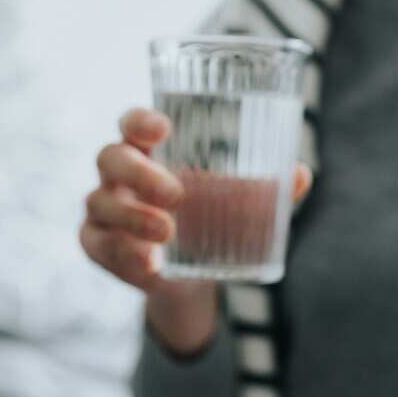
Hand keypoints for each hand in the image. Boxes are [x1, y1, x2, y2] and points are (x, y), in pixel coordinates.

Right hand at [80, 107, 312, 353]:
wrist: (191, 276)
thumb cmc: (209, 219)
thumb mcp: (237, 204)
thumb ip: (267, 191)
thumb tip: (300, 175)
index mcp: (148, 149)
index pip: (131, 123)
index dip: (140, 120)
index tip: (162, 127)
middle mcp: (119, 173)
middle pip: (110, 156)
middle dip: (140, 174)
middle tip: (177, 194)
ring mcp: (102, 207)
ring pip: (100, 202)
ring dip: (134, 218)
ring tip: (168, 234)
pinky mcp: (97, 243)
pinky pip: (97, 244)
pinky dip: (122, 254)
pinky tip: (148, 265)